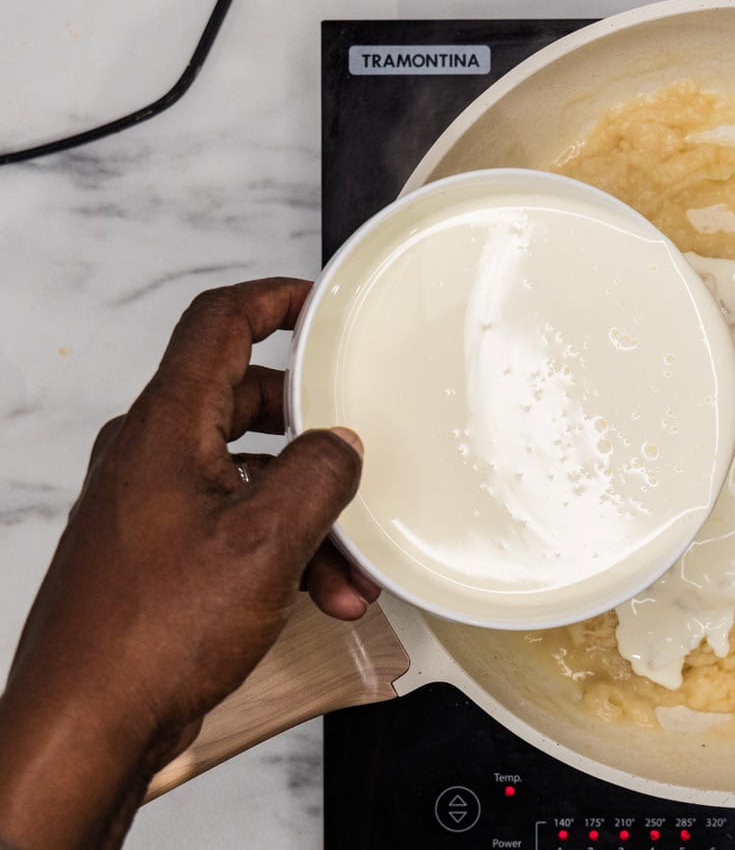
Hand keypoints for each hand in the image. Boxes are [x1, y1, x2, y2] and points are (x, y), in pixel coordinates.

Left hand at [0, 279, 371, 848]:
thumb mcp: (265, 542)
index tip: (318, 302)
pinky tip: (320, 593)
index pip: (217, 324)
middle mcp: (149, 457)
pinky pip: (235, 524)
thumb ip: (318, 476)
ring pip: (247, 474)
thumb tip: (341, 446)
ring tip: (348, 564)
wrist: (86, 728)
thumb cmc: (147, 637)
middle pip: (242, 402)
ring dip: (308, 510)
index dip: (273, 299)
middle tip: (355, 447)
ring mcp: (150, 507)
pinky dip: (283, 546)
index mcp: (164, 429)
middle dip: (312, 433)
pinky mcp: (159, 554)